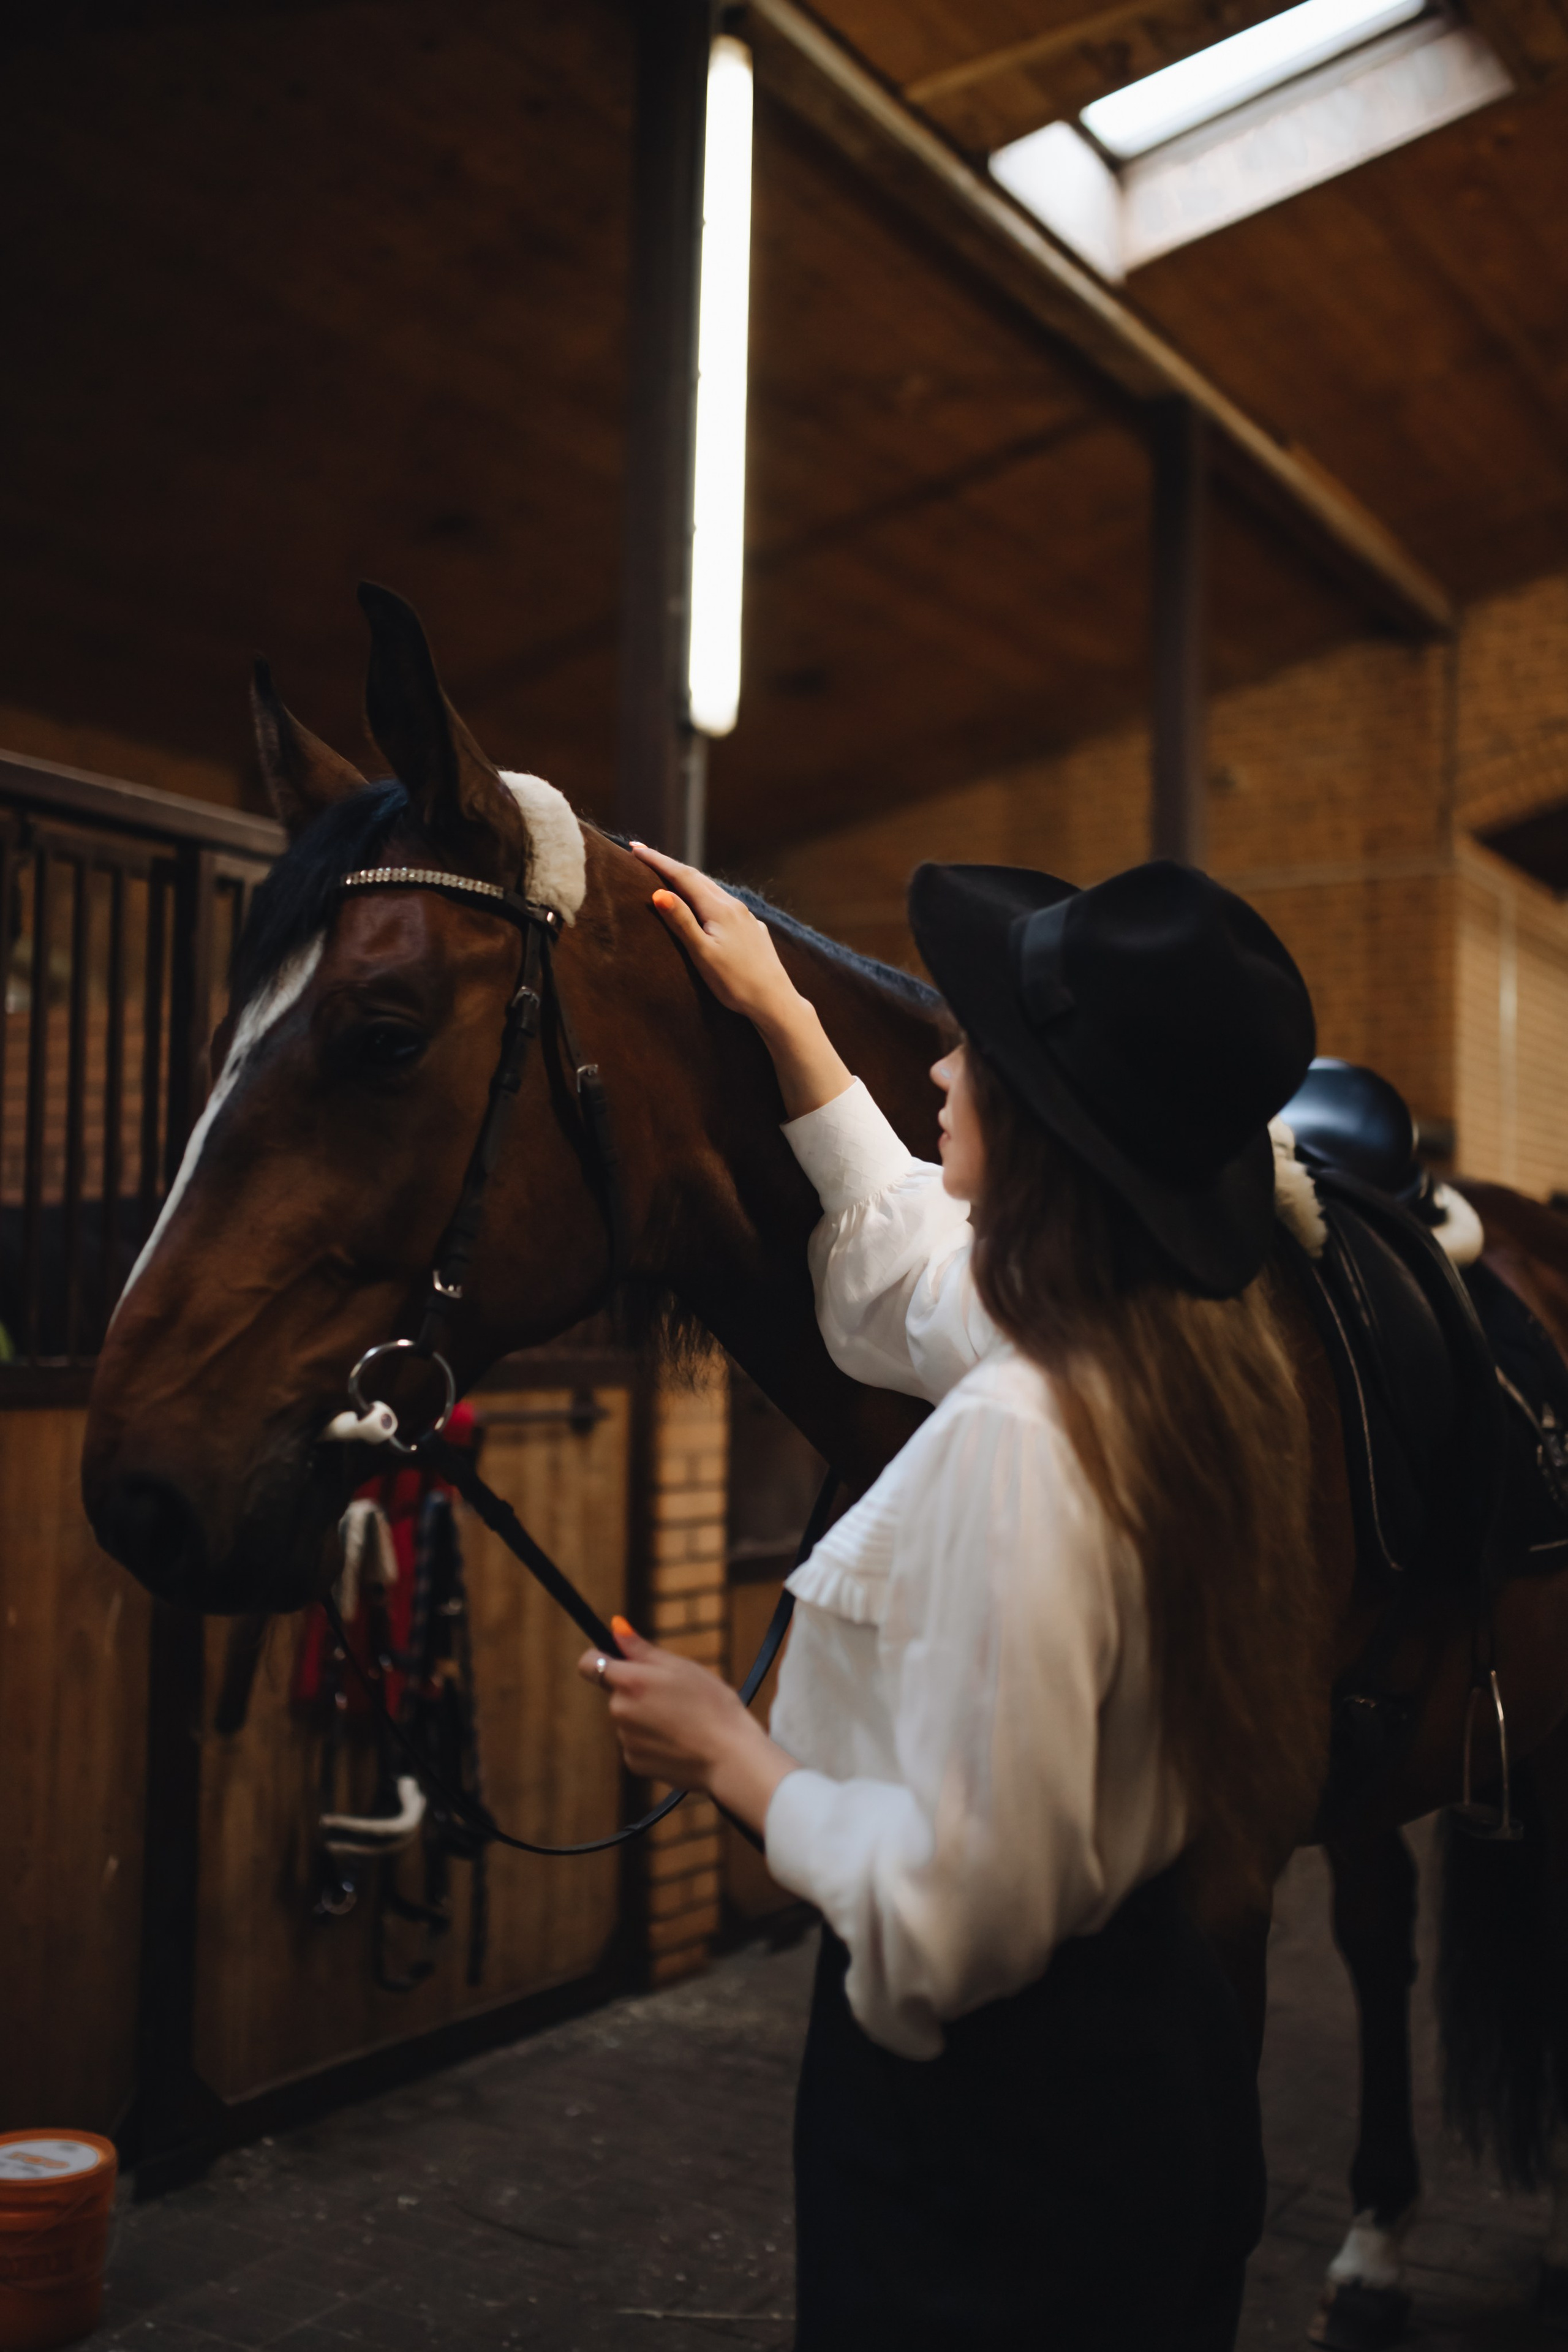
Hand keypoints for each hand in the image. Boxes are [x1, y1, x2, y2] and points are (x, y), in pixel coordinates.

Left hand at [578, 1616, 796, 1836]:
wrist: (729, 1757)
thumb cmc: (711, 1705)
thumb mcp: (681, 1667)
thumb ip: (641, 1649)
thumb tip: (616, 1627)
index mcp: (630, 1682)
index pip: (588, 1664)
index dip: (599, 1658)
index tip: (616, 1660)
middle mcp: (619, 1711)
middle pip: (615, 1693)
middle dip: (635, 1690)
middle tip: (673, 1694)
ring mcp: (625, 1740)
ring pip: (628, 1719)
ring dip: (646, 1717)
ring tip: (682, 1720)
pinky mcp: (635, 1763)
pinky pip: (636, 1744)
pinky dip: (652, 1742)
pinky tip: (679, 1741)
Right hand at [631, 843, 801, 1030]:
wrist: (775, 1001)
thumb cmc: (735, 983)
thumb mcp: (702, 953)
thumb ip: (681, 922)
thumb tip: (659, 892)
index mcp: (719, 908)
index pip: (682, 876)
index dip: (657, 861)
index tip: (635, 849)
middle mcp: (734, 906)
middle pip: (697, 878)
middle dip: (669, 865)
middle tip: (643, 854)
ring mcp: (746, 917)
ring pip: (712, 890)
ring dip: (688, 879)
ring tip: (668, 874)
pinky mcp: (753, 930)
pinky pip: (725, 904)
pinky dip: (706, 897)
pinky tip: (704, 904)